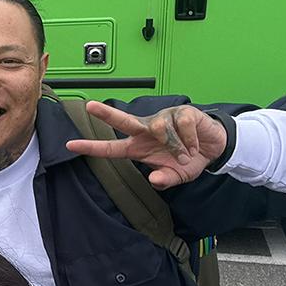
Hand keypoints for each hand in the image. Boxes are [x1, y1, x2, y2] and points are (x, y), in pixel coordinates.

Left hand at [66, 101, 227, 189]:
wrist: (214, 148)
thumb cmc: (188, 160)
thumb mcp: (176, 176)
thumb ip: (164, 180)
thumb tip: (154, 179)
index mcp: (139, 147)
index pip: (111, 148)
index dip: (92, 147)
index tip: (71, 145)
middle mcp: (147, 129)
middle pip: (124, 120)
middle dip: (107, 113)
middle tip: (91, 106)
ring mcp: (164, 118)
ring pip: (160, 129)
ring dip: (176, 146)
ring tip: (186, 153)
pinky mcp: (181, 111)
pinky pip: (182, 126)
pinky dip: (190, 140)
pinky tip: (194, 143)